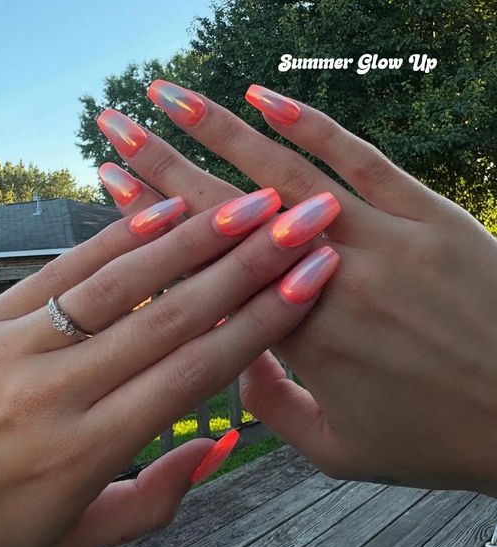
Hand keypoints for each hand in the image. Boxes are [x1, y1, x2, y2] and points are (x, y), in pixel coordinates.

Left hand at [0, 187, 338, 546]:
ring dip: (194, 237)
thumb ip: (154, 500)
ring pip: (124, 281)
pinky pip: (64, 268)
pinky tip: (162, 206)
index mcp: (89, 450)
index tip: (309, 283)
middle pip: (172, 316)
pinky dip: (118, 235)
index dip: (259, 325)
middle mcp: (62, 389)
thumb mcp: (72, 541)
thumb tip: (216, 446)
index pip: (194, 374)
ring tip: (252, 202)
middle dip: (248, 264)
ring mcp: (23, 344)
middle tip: (303, 220)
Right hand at [97, 81, 496, 494]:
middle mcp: (328, 279)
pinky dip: (312, 124)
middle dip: (162, 161)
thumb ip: (268, 406)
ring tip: (168, 94)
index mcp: (300, 338)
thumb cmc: (436, 441)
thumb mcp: (338, 452)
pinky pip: (361, 158)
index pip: (207, 267)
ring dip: (220, 128)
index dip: (151, 222)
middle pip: (228, 208)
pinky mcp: (429, 214)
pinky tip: (267, 96)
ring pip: (285, 171)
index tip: (109, 181)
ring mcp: (382, 239)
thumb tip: (225, 357)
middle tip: (113, 123)